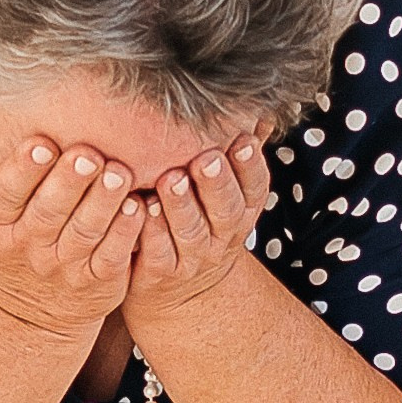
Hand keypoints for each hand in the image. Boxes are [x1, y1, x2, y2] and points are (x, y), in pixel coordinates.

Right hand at [0, 105, 144, 340]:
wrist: (27, 312)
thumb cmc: (3, 240)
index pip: (7, 192)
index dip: (24, 170)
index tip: (42, 143)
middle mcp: (27, 245)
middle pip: (49, 210)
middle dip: (69, 181)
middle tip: (89, 154)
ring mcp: (64, 266)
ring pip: (85, 230)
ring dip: (104, 201)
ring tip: (120, 172)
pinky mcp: (98, 281)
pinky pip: (113, 255)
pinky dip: (127, 231)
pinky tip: (139, 206)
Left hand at [123, 127, 272, 343]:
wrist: (178, 291)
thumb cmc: (199, 223)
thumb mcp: (225, 196)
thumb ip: (236, 157)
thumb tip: (261, 111)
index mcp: (241, 213)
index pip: (254, 189)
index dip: (250, 167)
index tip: (242, 140)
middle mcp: (222, 237)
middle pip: (226, 210)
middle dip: (216, 183)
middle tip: (205, 158)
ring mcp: (192, 258)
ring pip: (190, 232)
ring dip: (181, 205)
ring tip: (170, 180)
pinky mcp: (160, 273)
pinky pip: (156, 252)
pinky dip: (149, 230)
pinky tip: (140, 207)